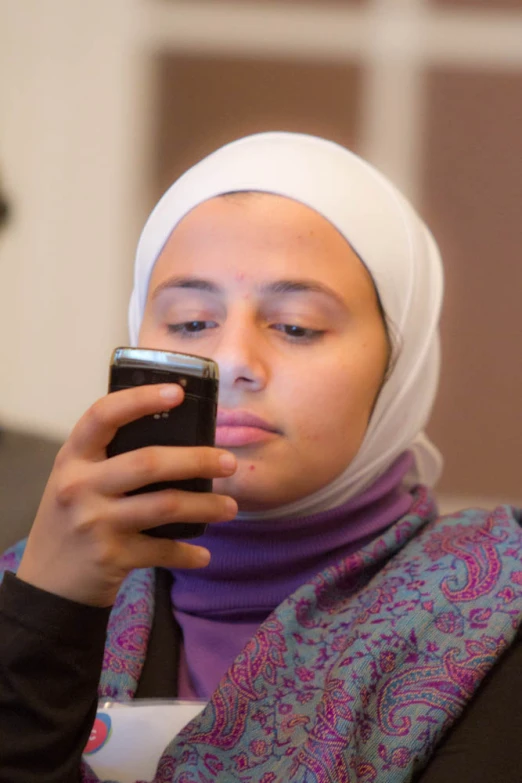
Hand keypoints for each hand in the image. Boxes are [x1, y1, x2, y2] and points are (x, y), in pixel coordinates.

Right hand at [17, 384, 237, 606]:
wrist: (46, 583)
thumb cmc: (73, 518)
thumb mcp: (77, 479)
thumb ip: (110, 458)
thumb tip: (179, 437)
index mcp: (73, 457)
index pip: (103, 415)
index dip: (141, 399)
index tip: (177, 392)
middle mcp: (79, 486)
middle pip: (148, 462)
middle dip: (197, 460)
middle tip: (229, 462)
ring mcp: (94, 522)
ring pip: (165, 505)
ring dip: (206, 506)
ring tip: (230, 507)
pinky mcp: (111, 557)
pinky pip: (162, 550)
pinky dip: (187, 553)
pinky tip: (203, 554)